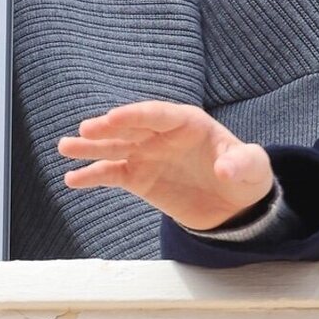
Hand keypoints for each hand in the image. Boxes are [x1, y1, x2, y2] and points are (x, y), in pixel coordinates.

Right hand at [57, 101, 273, 231]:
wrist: (235, 204)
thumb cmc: (246, 175)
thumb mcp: (253, 168)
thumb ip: (241, 163)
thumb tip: (225, 169)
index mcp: (190, 124)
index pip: (160, 115)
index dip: (137, 115)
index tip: (113, 116)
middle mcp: (163, 136)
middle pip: (132, 128)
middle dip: (109, 128)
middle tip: (85, 130)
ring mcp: (148, 156)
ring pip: (115, 148)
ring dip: (90, 147)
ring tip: (65, 147)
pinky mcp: (139, 178)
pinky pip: (112, 174)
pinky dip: (93, 176)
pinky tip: (72, 179)